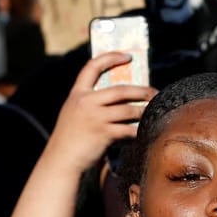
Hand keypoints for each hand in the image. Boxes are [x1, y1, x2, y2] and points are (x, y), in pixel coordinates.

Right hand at [47, 53, 155, 173]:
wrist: (61, 160)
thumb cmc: (71, 138)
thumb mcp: (74, 112)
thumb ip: (90, 102)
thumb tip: (121, 97)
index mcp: (77, 94)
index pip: (92, 66)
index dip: (111, 58)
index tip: (127, 56)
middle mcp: (85, 102)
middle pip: (120, 90)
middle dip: (141, 91)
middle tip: (154, 92)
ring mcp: (95, 118)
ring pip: (128, 110)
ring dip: (144, 111)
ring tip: (153, 112)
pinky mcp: (103, 134)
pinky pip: (128, 129)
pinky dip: (138, 130)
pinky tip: (145, 131)